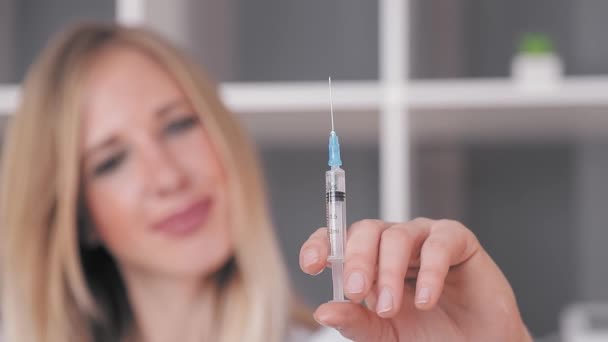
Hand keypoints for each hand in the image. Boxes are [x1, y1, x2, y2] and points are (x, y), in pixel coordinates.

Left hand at [299, 218, 531, 341]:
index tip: (311, 264)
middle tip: (357, 291)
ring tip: (390, 308)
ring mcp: (424, 238)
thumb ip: (357, 321)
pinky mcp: (457, 240)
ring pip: (397, 236)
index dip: (321, 244)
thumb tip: (324, 310)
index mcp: (371, 259)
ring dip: (389, 272)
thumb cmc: (430, 335)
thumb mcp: (386, 334)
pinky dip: (429, 273)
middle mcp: (393, 243)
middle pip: (365, 231)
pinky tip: (425, 301)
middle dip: (357, 260)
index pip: (338, 239)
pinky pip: (438, 244)